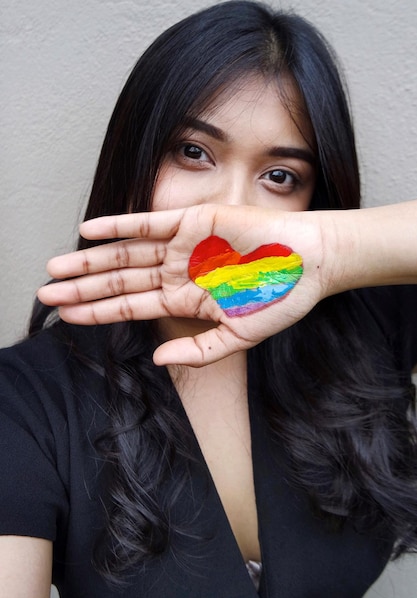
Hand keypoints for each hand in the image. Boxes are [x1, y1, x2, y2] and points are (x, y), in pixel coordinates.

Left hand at [38, 204, 327, 365]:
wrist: (309, 262)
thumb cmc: (280, 300)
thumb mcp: (239, 337)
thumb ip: (198, 351)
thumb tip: (158, 359)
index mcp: (185, 301)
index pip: (130, 307)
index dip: (97, 312)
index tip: (67, 318)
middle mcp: (177, 273)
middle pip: (118, 281)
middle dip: (81, 289)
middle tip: (45, 296)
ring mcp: (182, 247)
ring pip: (125, 254)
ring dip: (90, 261)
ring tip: (56, 269)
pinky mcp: (193, 221)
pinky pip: (147, 223)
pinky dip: (118, 225)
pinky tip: (89, 231)